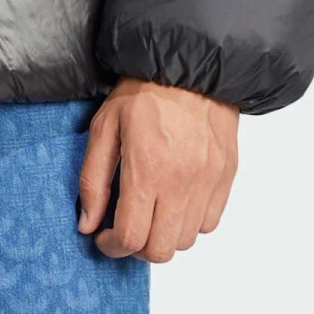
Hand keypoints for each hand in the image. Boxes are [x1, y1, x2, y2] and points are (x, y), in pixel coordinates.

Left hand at [78, 76, 239, 260]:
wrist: (190, 64)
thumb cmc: (144, 92)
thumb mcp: (104, 127)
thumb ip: (92, 180)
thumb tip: (87, 223)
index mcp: (146, 170)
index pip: (130, 237)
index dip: (112, 246)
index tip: (104, 237)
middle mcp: (181, 182)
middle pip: (160, 250)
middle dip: (137, 247)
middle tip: (126, 227)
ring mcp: (208, 181)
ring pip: (185, 240)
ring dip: (163, 235)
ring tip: (151, 211)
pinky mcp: (225, 176)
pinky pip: (209, 222)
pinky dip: (190, 222)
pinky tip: (175, 200)